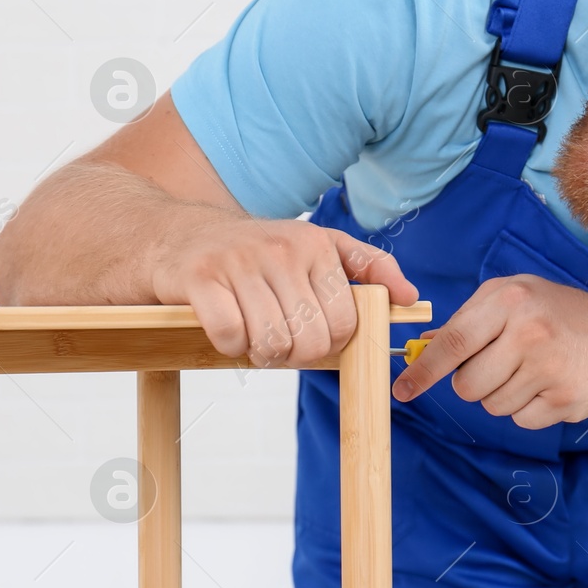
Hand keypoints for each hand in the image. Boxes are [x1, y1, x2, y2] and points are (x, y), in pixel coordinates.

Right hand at [151, 212, 418, 367]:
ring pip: (271, 344)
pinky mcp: (201, 277)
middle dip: (293, 353)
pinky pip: (230, 337)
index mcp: (317, 245)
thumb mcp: (316, 247)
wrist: (178, 234)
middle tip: (275, 335)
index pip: (346, 324)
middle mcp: (282, 249)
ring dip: (259, 352)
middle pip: (310, 341)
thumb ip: (367, 269)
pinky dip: (227, 345)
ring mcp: (240, 261)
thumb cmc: (253, 252)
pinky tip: (224, 325)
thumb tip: (409, 296)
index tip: (307, 330)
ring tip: (250, 331)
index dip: (328, 343)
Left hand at [391, 273, 587, 428]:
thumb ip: (468, 319)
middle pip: (467, 384)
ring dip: (503, 395)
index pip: (453, 342)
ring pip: (491, 406)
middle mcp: (529, 332)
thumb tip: (422, 347)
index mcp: (510, 300)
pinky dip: (528, 410)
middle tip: (501, 365)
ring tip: (531, 371)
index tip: (403, 390)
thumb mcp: (515, 297)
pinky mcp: (564, 399)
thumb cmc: (558, 316)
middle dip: (474, 383)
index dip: (424, 371)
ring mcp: (548, 368)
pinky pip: (520, 420)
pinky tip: (549, 386)